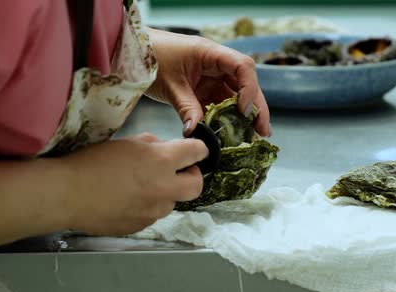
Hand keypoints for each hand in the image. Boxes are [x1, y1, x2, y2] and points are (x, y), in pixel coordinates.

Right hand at [61, 133, 207, 235]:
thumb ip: (152, 145)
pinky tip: (125, 201)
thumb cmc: (92, 162)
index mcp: (162, 161)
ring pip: (171, 202)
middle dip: (192, 177)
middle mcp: (164, 188)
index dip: (198, 149)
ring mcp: (154, 211)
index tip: (194, 151)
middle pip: (197, 185)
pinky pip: (152, 215)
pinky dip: (146, 206)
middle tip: (178, 172)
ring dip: (164, 193)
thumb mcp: (126, 143)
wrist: (67, 194)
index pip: (197, 152)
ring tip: (139, 186)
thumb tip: (164, 150)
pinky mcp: (141, 226)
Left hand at [145, 29, 271, 137]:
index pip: (242, 67)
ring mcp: (211, 77)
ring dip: (244, 115)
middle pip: (246, 84)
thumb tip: (195, 133)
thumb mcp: (169, 85)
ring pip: (235, 96)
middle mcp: (216, 64)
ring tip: (254, 135)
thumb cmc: (150, 58)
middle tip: (263, 131)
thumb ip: (186, 107)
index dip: (249, 89)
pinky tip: (232, 134)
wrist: (132, 53)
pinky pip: (220, 103)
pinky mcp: (203, 89)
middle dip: (256, 107)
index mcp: (211, 54)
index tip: (243, 111)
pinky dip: (226, 118)